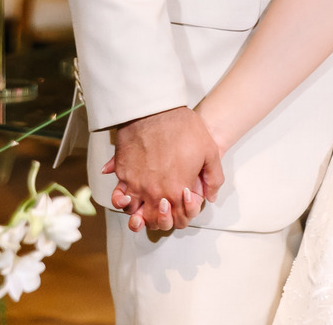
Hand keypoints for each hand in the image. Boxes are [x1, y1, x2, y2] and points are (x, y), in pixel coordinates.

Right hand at [103, 106, 223, 230]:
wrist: (157, 108)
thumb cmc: (183, 127)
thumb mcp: (209, 150)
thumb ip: (213, 178)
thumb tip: (210, 197)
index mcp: (176, 191)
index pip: (179, 219)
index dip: (183, 215)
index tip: (183, 199)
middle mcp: (155, 193)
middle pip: (155, 222)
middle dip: (161, 219)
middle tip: (164, 207)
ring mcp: (136, 185)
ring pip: (134, 215)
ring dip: (139, 216)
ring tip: (142, 210)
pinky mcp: (123, 173)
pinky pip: (118, 196)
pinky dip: (121, 201)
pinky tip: (126, 197)